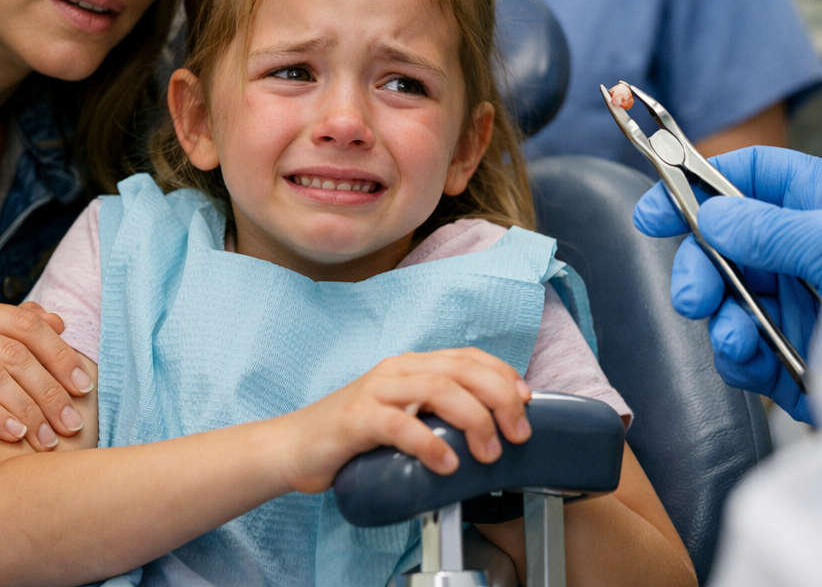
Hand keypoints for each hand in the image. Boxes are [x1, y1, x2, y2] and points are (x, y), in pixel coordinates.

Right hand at [0, 296, 94, 457]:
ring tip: (48, 435)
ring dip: (28, 409)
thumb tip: (59, 320)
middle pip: (12, 352)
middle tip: (71, 419)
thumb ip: (14, 332)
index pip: (24, 323)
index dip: (59, 352)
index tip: (83, 384)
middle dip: (49, 388)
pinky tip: (17, 433)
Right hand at [277, 348, 532, 494]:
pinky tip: (445, 464)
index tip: (526, 399)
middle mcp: (397, 370)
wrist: (295, 446)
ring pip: (438, 390)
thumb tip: (489, 428)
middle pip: (461, 369)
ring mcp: (375, 391)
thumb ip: (436, 414)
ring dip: (473, 421)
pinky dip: (429, 443)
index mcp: (411, 366)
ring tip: (487, 454)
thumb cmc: (353, 437)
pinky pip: (399, 424)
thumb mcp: (403, 416)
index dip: (502, 373)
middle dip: (499, 398)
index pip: (467, 356)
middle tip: (517, 434)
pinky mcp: (356, 418)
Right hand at [633, 146, 821, 422]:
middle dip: (698, 267)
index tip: (655, 210)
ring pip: (725, 299)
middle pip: (719, 243)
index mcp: (812, 206)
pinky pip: (742, 349)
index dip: (693, 184)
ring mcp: (792, 302)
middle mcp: (795, 250)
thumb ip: (770, 229)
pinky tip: (753, 356)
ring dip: (718, 316)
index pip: (743, 176)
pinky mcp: (790, 352)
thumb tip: (711, 216)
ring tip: (735, 333)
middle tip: (691, 294)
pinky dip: (738, 355)